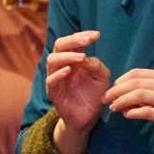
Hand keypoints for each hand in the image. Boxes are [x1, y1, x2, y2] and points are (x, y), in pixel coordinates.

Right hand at [46, 30, 109, 152]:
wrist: (88, 117)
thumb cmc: (94, 95)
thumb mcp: (102, 78)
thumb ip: (97, 66)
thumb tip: (86, 58)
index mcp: (73, 59)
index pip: (72, 41)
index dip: (82, 35)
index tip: (96, 35)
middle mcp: (62, 66)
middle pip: (59, 46)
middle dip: (72, 40)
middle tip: (87, 41)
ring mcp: (56, 79)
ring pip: (52, 60)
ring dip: (67, 56)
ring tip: (82, 57)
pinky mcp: (54, 93)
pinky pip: (51, 80)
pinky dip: (58, 74)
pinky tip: (69, 70)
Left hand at [104, 68, 153, 153]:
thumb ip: (149, 92)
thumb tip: (124, 96)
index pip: (137, 73)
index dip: (120, 80)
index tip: (111, 90)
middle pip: (135, 83)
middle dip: (116, 91)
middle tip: (106, 99)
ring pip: (138, 95)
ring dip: (122, 101)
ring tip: (113, 108)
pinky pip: (146, 112)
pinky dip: (133, 113)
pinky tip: (126, 116)